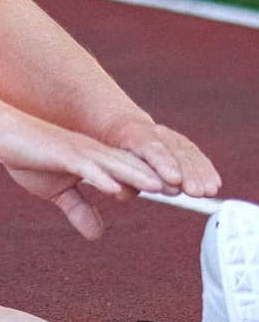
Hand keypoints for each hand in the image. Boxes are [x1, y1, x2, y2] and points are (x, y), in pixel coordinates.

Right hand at [0, 111, 165, 238]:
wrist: (1, 134)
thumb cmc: (28, 158)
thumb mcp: (56, 193)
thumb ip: (78, 210)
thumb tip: (98, 234)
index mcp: (95, 161)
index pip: (131, 173)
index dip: (155, 183)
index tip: (180, 196)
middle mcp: (93, 153)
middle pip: (133, 167)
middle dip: (160, 178)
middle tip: (188, 191)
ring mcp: (78, 151)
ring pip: (115, 164)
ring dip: (140, 177)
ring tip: (165, 188)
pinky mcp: (61, 152)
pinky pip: (86, 167)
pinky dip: (102, 177)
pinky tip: (115, 189)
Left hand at [101, 119, 221, 197]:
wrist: (120, 127)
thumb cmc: (110, 151)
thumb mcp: (107, 163)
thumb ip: (117, 180)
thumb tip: (124, 194)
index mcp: (132, 134)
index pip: (150, 148)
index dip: (163, 164)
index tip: (174, 180)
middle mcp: (154, 132)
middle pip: (173, 152)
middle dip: (186, 172)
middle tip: (194, 192)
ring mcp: (169, 136)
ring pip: (187, 153)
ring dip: (200, 173)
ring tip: (208, 191)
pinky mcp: (180, 143)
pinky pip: (195, 155)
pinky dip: (205, 170)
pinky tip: (214, 185)